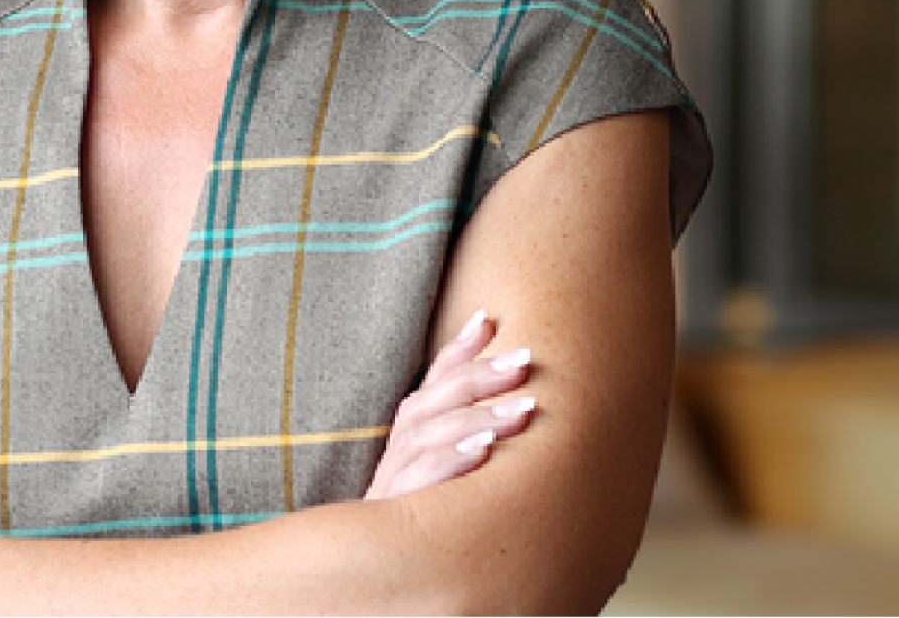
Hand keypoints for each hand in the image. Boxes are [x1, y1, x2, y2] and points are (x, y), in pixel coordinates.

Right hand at [364, 308, 534, 498]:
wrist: (377, 579)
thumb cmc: (420, 516)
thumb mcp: (438, 463)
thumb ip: (458, 415)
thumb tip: (491, 354)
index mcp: (409, 434)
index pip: (433, 381)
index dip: (460, 350)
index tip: (492, 321)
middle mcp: (398, 451)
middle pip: (433, 401)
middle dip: (479, 377)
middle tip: (523, 360)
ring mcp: (394, 481)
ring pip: (429, 435)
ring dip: (477, 416)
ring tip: (522, 407)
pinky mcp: (394, 514)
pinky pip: (423, 482)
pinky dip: (453, 461)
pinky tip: (484, 450)